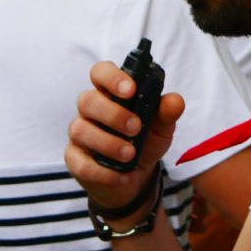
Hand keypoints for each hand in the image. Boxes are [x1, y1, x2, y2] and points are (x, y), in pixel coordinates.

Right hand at [65, 61, 184, 209]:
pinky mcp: (75, 160)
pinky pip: (80, 164)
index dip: (111, 77)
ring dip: (108, 143)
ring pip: (80, 130)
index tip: (130, 90)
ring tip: (130, 154)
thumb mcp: (161, 127)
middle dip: (113, 114)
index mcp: (110, 94)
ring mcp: (79, 134)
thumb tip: (175, 101)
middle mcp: (90, 110)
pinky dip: (103, 171)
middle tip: (136, 128)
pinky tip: (123, 175)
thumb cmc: (145, 142)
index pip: (100, 72)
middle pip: (87, 100)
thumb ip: (167, 113)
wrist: (137, 177)